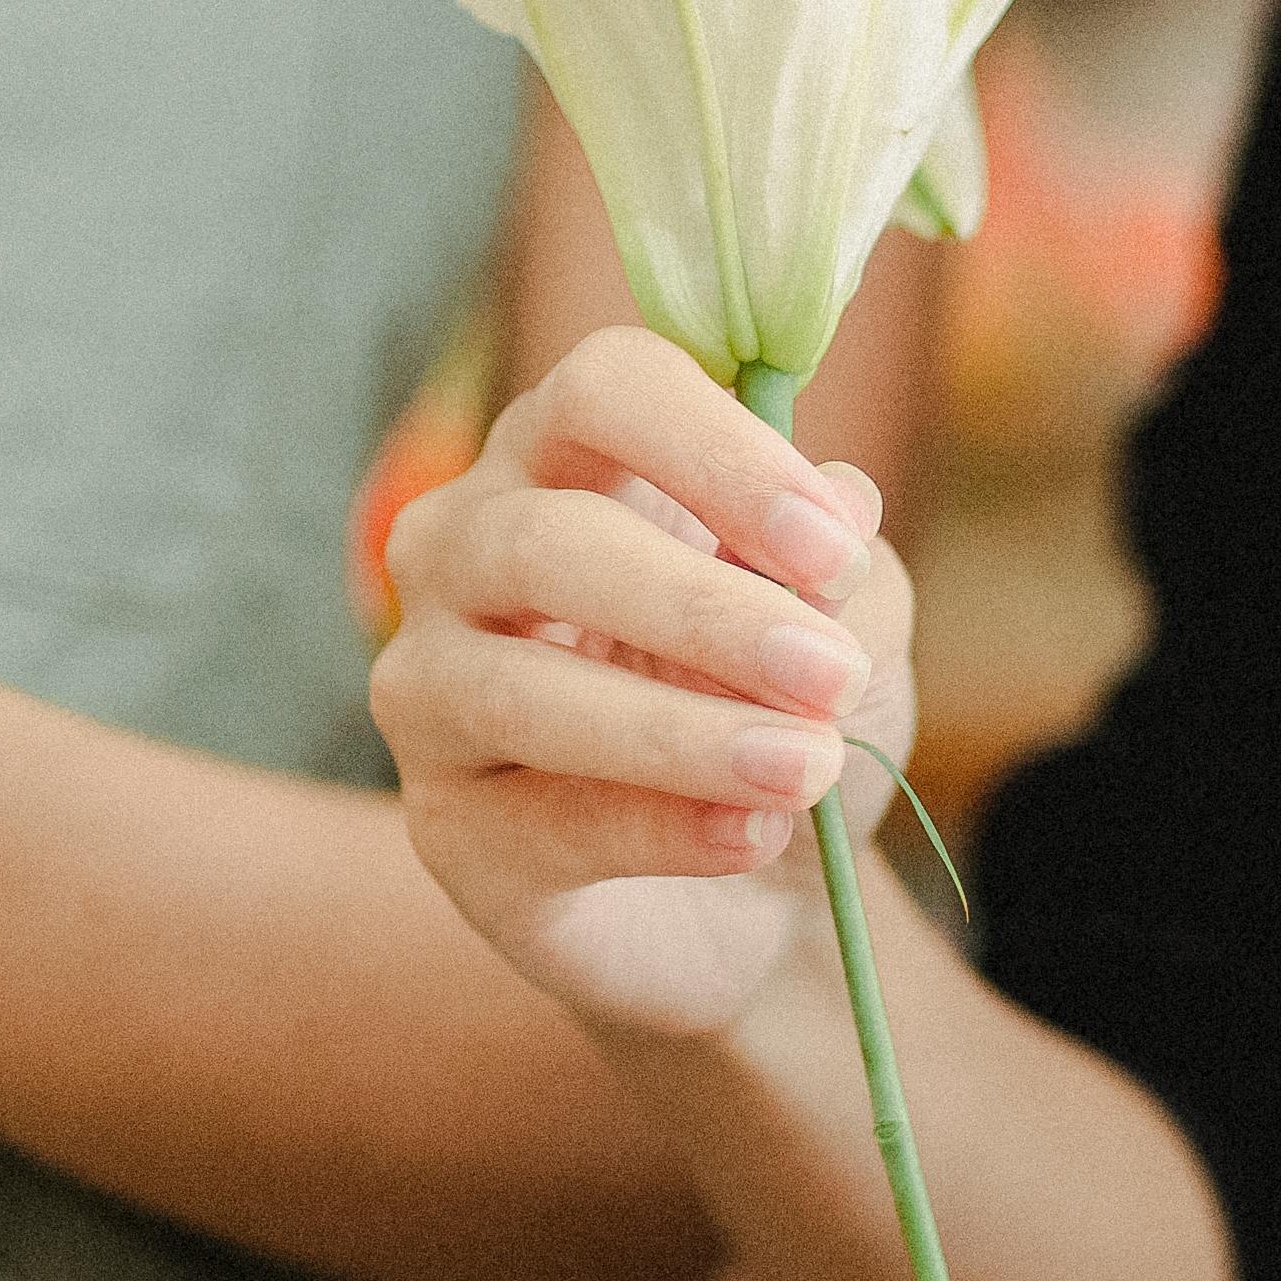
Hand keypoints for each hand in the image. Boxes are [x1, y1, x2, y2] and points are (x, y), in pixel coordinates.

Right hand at [372, 323, 907, 1043]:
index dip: (718, 455)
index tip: (835, 550)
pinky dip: (658, 826)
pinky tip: (748, 833)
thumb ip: (848, 576)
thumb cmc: (780, 710)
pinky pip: (535, 820)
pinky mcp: (445, 823)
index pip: (607, 391)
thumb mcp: (849, 631)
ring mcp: (430, 683)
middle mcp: (466, 547)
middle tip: (828, 675)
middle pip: (545, 537)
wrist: (753, 890)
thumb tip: (845, 508)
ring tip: (805, 768)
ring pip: (513, 687)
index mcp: (568, 455)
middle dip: (701, 608)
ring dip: (675, 731)